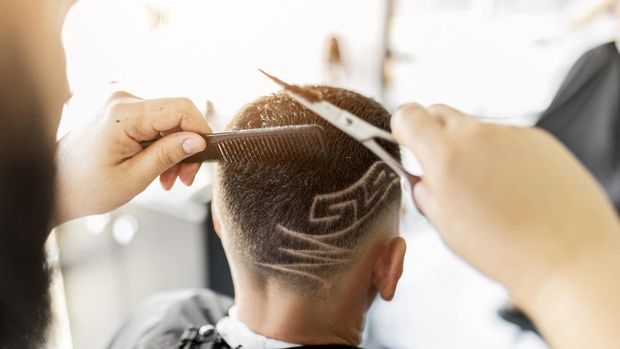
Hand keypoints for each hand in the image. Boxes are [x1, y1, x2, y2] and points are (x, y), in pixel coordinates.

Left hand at [55, 92, 211, 223]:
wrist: (54, 186)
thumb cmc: (86, 186)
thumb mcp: (134, 177)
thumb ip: (168, 155)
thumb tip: (198, 140)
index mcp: (124, 114)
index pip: (180, 108)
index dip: (200, 130)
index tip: (203, 158)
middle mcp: (123, 101)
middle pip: (177, 115)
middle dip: (186, 147)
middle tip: (185, 179)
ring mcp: (122, 105)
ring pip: (169, 122)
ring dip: (175, 151)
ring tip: (169, 180)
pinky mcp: (122, 113)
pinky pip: (155, 124)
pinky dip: (162, 147)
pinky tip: (158, 169)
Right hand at [392, 104, 619, 347]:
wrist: (569, 257)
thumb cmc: (504, 250)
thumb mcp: (445, 226)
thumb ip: (425, 191)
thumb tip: (422, 176)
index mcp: (446, 155)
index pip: (408, 114)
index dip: (402, 128)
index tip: (406, 142)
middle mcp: (477, 134)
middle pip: (439, 112)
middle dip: (433, 134)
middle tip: (443, 169)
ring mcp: (511, 133)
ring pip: (475, 129)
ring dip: (471, 149)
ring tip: (489, 190)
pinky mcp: (539, 139)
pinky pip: (507, 139)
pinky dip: (502, 156)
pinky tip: (515, 188)